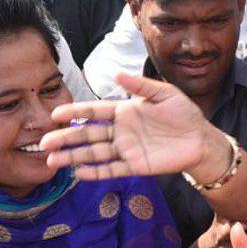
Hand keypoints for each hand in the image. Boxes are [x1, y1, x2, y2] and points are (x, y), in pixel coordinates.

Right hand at [42, 74, 228, 181]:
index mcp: (125, 111)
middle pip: (88, 134)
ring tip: (52, 161)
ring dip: (74, 157)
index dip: (75, 112)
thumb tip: (117, 73)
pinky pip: (111, 170)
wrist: (201, 139)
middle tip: (45, 142)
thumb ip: (141, 85)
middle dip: (66, 138)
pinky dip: (95, 172)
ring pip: (94, 153)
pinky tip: (78, 173)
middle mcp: (121, 131)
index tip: (56, 115)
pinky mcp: (135, 166)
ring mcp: (126, 149)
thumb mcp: (164, 93)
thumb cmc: (184, 114)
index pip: (94, 111)